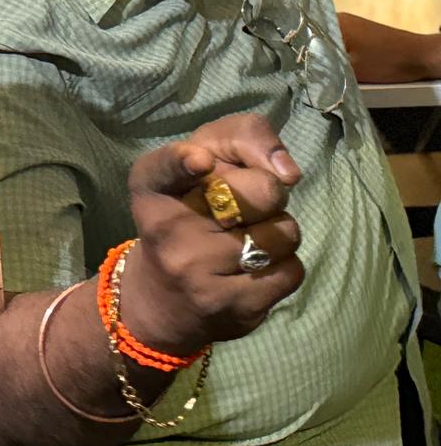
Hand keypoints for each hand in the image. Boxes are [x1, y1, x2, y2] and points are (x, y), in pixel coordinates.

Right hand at [120, 113, 304, 356]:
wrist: (160, 299)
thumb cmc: (187, 213)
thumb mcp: (197, 162)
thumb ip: (240, 138)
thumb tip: (288, 172)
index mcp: (151, 187)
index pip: (164, 167)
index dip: (185, 161)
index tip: (201, 160)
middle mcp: (168, 229)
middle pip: (261, 191)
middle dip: (268, 192)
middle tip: (245, 207)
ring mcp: (200, 272)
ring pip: (284, 232)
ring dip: (277, 231)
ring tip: (248, 239)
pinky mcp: (234, 307)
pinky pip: (292, 269)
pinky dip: (284, 265)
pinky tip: (254, 269)